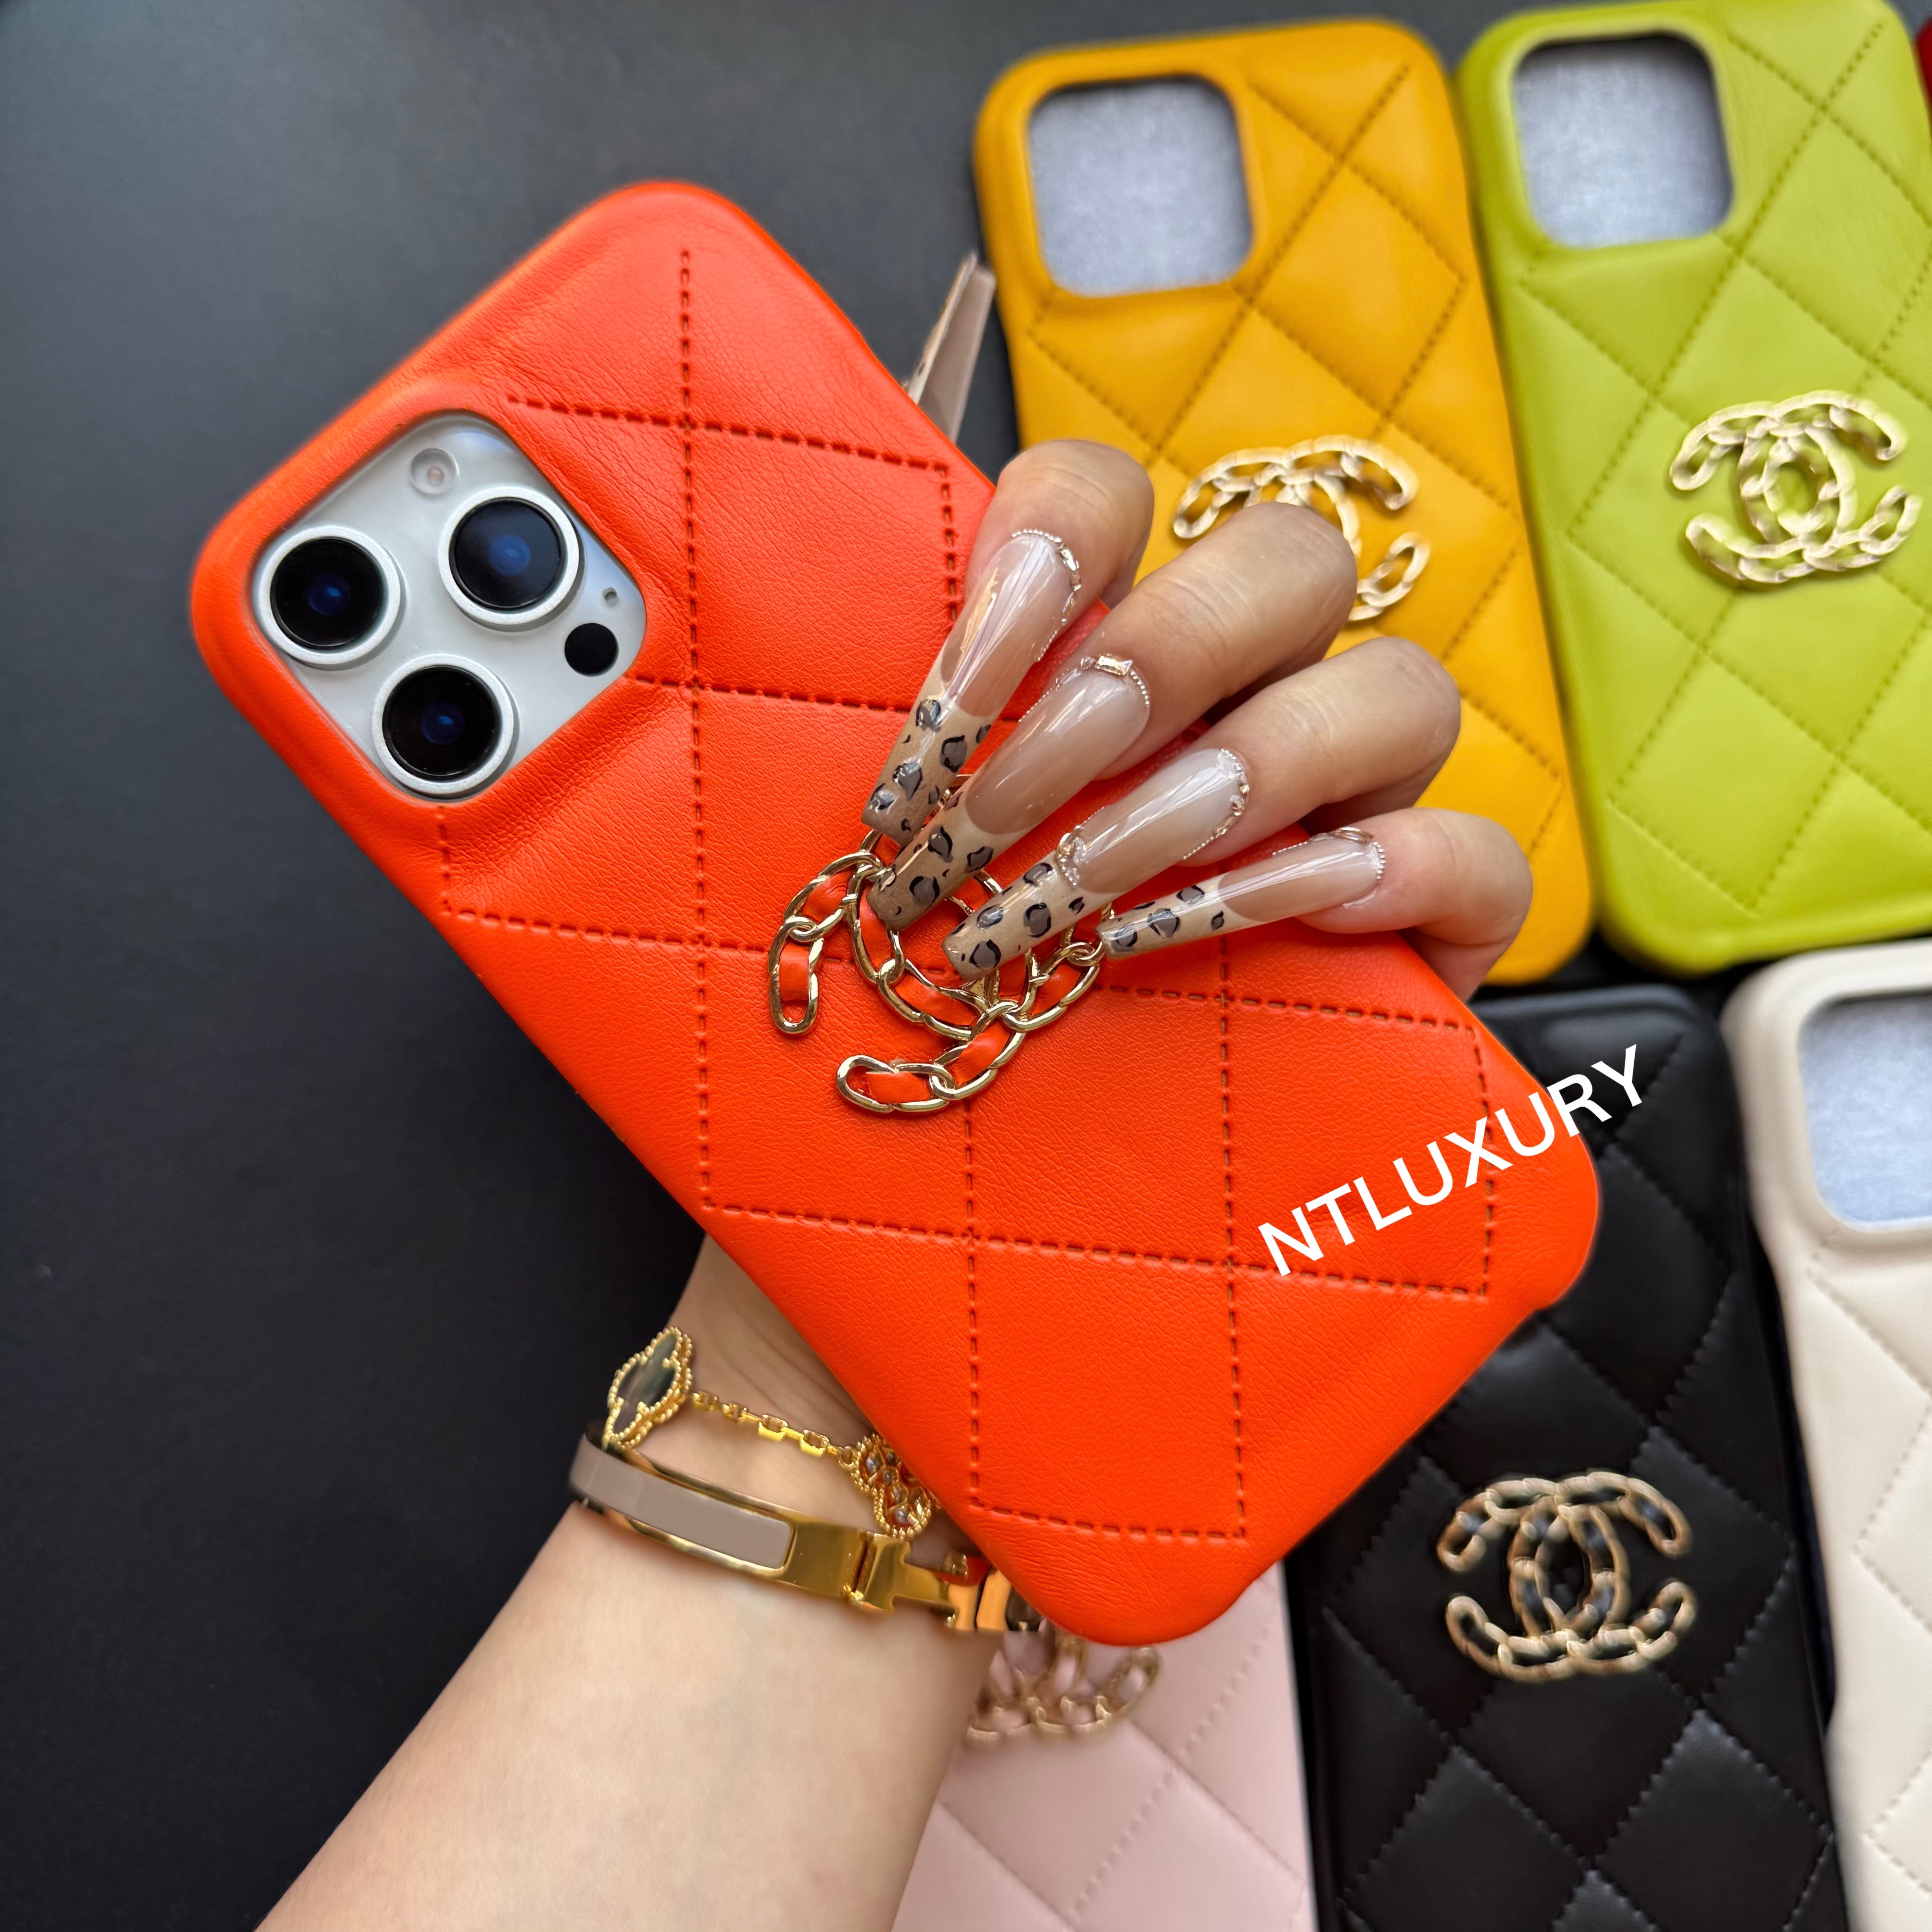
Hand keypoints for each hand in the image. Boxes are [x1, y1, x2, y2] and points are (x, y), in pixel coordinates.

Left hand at [688, 438, 1532, 1484]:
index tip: (946, 695)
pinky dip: (1383, 876)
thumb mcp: (835, 913)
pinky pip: (1480, 859)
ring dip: (1231, 785)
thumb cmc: (889, 1062)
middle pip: (1286, 562)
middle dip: (1142, 672)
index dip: (1045, 549)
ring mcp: (1343, 814)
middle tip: (1005, 822)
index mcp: (1092, 662)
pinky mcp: (1422, 943)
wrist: (971, 1249)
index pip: (1107, 499)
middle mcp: (1234, 708)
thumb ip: (807, 795)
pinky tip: (1264, 926)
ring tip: (1097, 906)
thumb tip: (594, 720)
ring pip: (1395, 691)